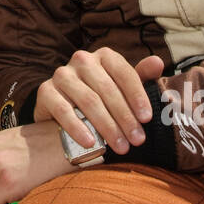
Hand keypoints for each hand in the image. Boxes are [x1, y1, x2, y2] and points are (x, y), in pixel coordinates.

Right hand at [33, 49, 163, 153]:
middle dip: (125, 117)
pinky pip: (62, 110)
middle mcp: (82, 59)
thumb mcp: (121, 87)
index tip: (147, 118)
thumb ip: (140, 77)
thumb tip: (158, 63)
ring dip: (106, 126)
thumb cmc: (101, 97)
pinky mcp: (45, 91)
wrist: (63, 109)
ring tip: (119, 147)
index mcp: (104, 56)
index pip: (124, 72)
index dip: (137, 96)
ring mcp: (62, 74)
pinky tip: (90, 143)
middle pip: (107, 90)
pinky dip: (77, 128)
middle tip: (137, 140)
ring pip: (88, 100)